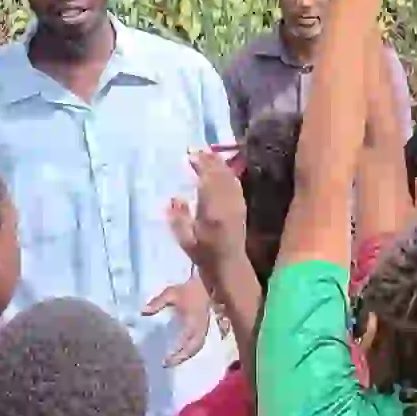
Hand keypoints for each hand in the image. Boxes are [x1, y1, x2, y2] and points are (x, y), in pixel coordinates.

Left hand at [143, 273, 212, 367]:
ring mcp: (204, 329)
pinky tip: (181, 353)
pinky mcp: (205, 328)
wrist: (206, 284)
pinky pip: (199, 343)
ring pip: (197, 347)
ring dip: (186, 356)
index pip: (184, 341)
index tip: (164, 359)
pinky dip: (190, 350)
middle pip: (192, 348)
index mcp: (192, 321)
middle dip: (180, 358)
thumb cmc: (188, 289)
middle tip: (166, 364)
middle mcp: (200, 328)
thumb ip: (157, 303)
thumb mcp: (171, 293)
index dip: (176, 352)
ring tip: (173, 361)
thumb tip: (142, 312)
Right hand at [167, 149, 247, 269]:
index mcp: (213, 210)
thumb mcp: (185, 240)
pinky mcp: (242, 208)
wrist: (230, 266)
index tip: (190, 156)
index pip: (207, 180)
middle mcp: (228, 203)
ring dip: (220, 164)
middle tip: (198, 149)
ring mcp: (237, 204)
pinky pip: (236, 185)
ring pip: (230, 178)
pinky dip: (228, 174)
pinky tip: (223, 169)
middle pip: (220, 175)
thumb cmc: (204, 254)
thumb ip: (179, 219)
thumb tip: (174, 198)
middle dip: (210, 160)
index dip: (200, 166)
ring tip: (209, 154)